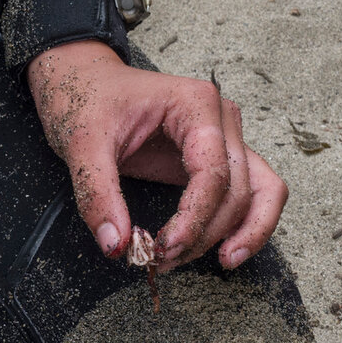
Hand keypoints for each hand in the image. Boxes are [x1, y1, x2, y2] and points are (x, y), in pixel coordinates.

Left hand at [26, 40, 286, 270]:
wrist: (83, 80)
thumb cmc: (86, 99)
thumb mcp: (81, 143)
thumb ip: (97, 193)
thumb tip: (116, 245)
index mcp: (195, 103)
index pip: (213, 173)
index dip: (194, 218)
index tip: (164, 247)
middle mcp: (221, 119)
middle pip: (238, 189)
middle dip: (205, 233)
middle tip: (162, 259)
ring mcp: (224, 137)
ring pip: (260, 192)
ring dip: (237, 233)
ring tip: (202, 261)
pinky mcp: (216, 157)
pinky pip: (251, 192)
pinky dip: (243, 224)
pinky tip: (222, 251)